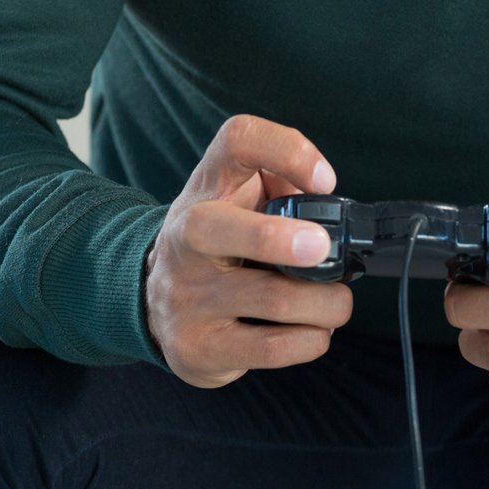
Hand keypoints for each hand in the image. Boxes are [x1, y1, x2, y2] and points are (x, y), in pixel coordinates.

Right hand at [142, 114, 353, 388]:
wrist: (154, 298)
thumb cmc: (222, 241)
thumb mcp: (243, 199)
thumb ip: (285, 189)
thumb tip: (333, 210)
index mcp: (209, 185)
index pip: (237, 140)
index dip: (286, 151)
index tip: (324, 181)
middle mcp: (186, 235)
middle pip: (216, 228)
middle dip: (278, 240)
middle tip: (322, 249)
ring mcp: (186, 294)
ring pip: (271, 299)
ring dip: (327, 303)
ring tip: (335, 302)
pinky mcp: (197, 346)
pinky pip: (271, 348)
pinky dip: (312, 339)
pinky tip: (314, 330)